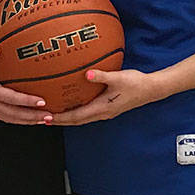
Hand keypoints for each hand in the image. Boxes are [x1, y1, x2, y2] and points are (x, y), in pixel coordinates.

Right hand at [0, 47, 52, 124]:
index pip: (12, 99)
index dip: (27, 101)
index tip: (42, 101)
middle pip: (16, 114)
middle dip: (33, 116)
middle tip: (50, 115)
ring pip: (13, 119)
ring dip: (29, 121)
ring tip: (45, 120)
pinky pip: (8, 118)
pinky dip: (21, 120)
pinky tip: (32, 119)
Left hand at [49, 68, 163, 124]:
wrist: (151, 89)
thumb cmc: (136, 83)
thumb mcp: (118, 77)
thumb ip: (101, 76)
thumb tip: (87, 73)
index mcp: (102, 108)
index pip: (76, 116)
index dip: (60, 118)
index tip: (46, 118)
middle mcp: (102, 113)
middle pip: (75, 120)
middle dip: (59, 120)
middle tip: (43, 118)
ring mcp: (105, 112)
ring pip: (81, 118)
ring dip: (67, 117)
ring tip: (53, 114)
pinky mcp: (108, 108)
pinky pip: (87, 112)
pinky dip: (76, 111)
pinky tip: (72, 104)